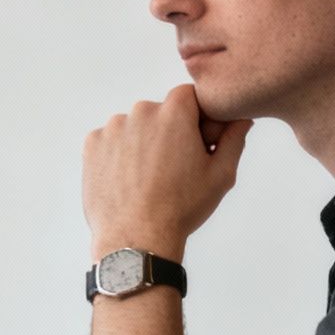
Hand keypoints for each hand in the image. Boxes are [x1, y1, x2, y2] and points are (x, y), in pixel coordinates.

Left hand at [84, 85, 253, 257]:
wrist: (137, 238)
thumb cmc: (180, 208)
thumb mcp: (220, 175)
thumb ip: (233, 139)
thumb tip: (242, 118)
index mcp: (174, 113)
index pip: (188, 96)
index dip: (194, 118)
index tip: (195, 142)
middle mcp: (141, 111)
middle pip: (159, 111)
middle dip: (167, 132)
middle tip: (172, 168)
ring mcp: (113, 128)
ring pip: (134, 126)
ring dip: (142, 143)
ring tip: (148, 178)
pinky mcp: (93, 145)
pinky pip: (110, 141)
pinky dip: (118, 154)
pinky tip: (128, 180)